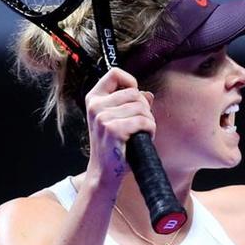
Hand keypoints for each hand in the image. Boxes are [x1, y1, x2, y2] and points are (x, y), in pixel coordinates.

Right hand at [84, 68, 155, 185]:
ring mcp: (102, 117)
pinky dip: (150, 129)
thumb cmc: (114, 146)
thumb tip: (147, 94)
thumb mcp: (118, 120)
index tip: (134, 97)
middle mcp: (95, 106)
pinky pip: (143, 121)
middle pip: (134, 92)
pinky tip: (144, 137)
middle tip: (141, 123)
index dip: (130, 82)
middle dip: (144, 108)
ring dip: (148, 120)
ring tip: (142, 132)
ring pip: (141, 107)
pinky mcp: (113, 129)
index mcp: (94, 99)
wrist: (105, 172)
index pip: (114, 73)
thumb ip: (131, 104)